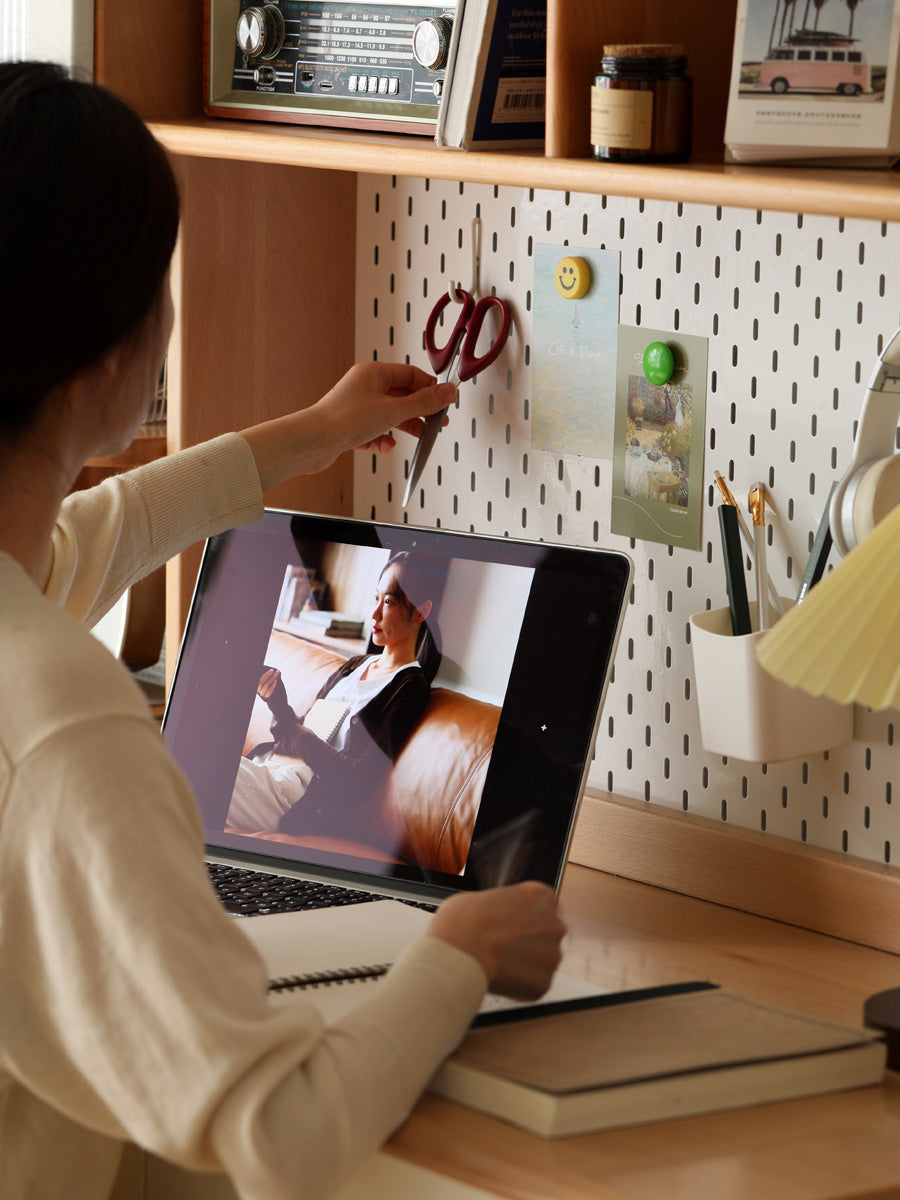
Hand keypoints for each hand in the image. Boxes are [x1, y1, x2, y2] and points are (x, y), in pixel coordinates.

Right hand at [257, 668, 288, 715]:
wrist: (280, 705)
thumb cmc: (277, 692)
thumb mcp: (274, 683)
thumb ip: (273, 678)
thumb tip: (274, 669)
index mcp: (258, 686)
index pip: (256, 679)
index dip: (260, 674)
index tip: (264, 667)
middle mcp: (258, 691)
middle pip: (260, 681)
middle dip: (267, 675)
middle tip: (272, 670)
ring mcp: (262, 695)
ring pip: (265, 685)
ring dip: (271, 678)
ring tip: (277, 673)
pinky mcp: (267, 699)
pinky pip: (269, 691)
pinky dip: (272, 685)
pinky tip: (276, 680)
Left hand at [315, 361, 454, 458]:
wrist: (312, 442)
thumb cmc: (342, 419)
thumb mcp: (393, 410)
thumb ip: (423, 403)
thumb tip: (447, 393)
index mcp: (373, 373)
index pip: (410, 374)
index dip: (430, 387)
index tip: (444, 400)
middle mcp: (364, 388)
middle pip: (402, 395)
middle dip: (419, 410)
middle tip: (436, 422)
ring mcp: (356, 408)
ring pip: (389, 415)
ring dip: (405, 426)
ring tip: (419, 435)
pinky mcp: (350, 428)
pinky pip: (374, 432)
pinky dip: (383, 439)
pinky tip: (386, 445)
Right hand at [427, 881, 565, 1001]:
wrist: (461, 950)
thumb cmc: (465, 922)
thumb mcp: (481, 898)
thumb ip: (501, 908)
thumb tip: (494, 918)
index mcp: (540, 896)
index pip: (543, 907)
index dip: (524, 920)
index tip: (512, 927)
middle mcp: (553, 924)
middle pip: (546, 936)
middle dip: (529, 944)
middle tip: (504, 948)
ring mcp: (551, 956)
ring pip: (541, 963)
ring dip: (525, 966)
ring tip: (498, 964)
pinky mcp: (543, 983)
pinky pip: (533, 985)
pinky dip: (519, 986)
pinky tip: (500, 977)